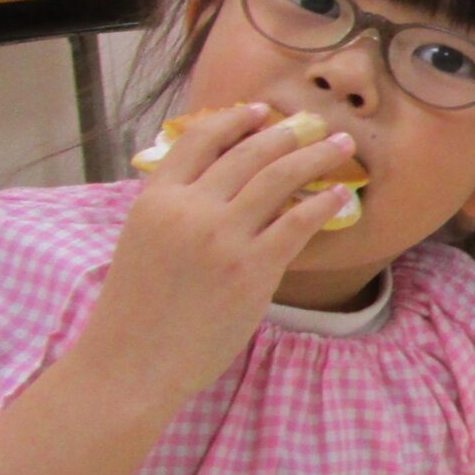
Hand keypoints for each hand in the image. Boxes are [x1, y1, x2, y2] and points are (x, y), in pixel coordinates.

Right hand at [81, 104, 363, 407]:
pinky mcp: (253, 268)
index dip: (234, 120)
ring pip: (280, 177)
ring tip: (342, 146)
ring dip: (317, 155)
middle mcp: (189, 209)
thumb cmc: (135, 311)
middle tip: (316, 124)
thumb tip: (218, 184)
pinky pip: (299, 223)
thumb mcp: (142, 241)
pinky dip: (324, 203)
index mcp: (155, 198)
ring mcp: (223, 237)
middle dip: (288, 132)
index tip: (260, 111)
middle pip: (249, 153)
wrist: (131, 363)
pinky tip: (340, 196)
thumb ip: (175, 209)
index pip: (199, 139)